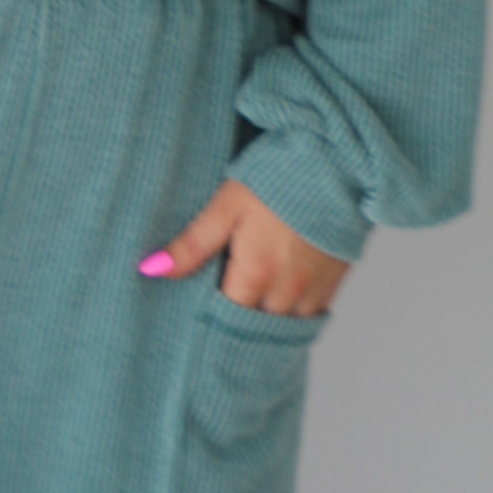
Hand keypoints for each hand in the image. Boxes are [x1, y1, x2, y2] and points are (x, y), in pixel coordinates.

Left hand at [139, 182, 348, 317]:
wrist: (341, 161)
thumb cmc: (281, 177)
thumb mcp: (229, 204)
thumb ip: (193, 244)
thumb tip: (152, 270)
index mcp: (257, 274)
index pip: (225, 322)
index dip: (208, 324)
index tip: (194, 321)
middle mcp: (288, 291)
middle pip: (255, 330)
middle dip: (235, 326)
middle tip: (217, 317)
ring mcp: (315, 289)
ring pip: (284, 327)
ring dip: (264, 323)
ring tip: (246, 309)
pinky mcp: (336, 281)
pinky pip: (310, 315)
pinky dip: (291, 314)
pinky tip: (276, 299)